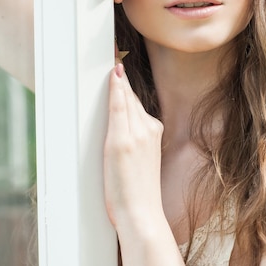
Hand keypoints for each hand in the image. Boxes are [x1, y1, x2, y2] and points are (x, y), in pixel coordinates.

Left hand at [104, 64, 163, 229]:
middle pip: (132, 98)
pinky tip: (115, 75)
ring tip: (111, 56)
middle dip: (122, 77)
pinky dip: (117, 90)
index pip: (138, 104)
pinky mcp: (122, 141)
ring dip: (118, 78)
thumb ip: (136, 144)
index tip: (120, 68)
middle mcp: (148, 130)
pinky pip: (119, 108)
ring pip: (127, 99)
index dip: (128, 87)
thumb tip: (125, 134)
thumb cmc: (139, 194)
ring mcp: (136, 134)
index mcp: (153, 134)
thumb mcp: (142, 164)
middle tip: (114, 52)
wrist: (142, 213)